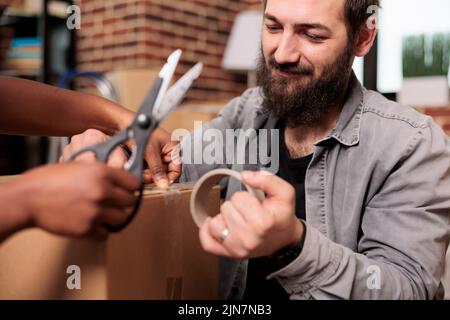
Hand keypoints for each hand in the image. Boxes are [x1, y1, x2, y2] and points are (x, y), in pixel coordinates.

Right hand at [17, 162, 139, 237]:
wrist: (28, 198)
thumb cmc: (49, 180)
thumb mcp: (80, 166)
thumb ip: (101, 172)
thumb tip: (119, 179)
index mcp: (102, 173)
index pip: (134, 183)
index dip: (131, 187)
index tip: (128, 190)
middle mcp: (103, 192)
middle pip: (131, 201)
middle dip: (124, 202)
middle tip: (114, 203)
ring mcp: (96, 211)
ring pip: (122, 218)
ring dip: (114, 217)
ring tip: (103, 214)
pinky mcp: (87, 229)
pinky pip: (105, 233)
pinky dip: (100, 230)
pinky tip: (92, 223)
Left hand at [61, 128, 180, 187]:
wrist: (125, 125)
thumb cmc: (141, 132)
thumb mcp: (150, 152)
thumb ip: (157, 170)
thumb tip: (164, 184)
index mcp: (174, 148)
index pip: (176, 170)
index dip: (168, 179)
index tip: (159, 184)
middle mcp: (168, 152)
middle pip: (166, 173)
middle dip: (155, 175)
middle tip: (145, 175)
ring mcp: (159, 155)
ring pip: (157, 172)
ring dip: (148, 173)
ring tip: (140, 166)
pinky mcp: (150, 157)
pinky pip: (150, 169)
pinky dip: (144, 169)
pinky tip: (139, 164)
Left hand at [199, 171, 303, 258]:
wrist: (284, 240)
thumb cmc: (282, 216)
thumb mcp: (284, 192)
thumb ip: (267, 179)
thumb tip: (245, 176)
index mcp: (262, 223)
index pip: (238, 197)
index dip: (246, 197)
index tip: (256, 204)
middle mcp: (248, 239)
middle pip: (225, 208)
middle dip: (236, 207)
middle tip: (249, 213)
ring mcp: (236, 249)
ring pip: (214, 223)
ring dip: (225, 219)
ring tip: (239, 221)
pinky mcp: (228, 254)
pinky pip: (207, 243)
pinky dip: (208, 232)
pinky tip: (218, 225)